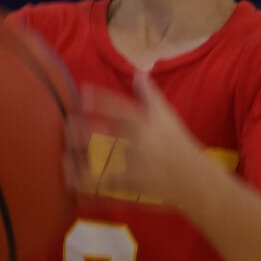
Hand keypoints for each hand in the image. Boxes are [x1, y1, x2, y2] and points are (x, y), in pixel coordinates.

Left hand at [72, 70, 206, 209]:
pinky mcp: (135, 186)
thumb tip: (139, 72)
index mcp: (148, 124)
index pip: (122, 108)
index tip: (84, 93)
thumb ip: (150, 94)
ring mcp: (137, 166)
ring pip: (106, 164)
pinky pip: (110, 188)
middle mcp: (141, 143)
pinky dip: (92, 189)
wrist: (195, 178)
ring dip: (84, 163)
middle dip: (86, 131)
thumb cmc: (179, 144)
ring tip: (64, 159)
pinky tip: (75, 186)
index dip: (102, 100)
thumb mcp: (167, 116)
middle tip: (66, 126)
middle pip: (109, 135)